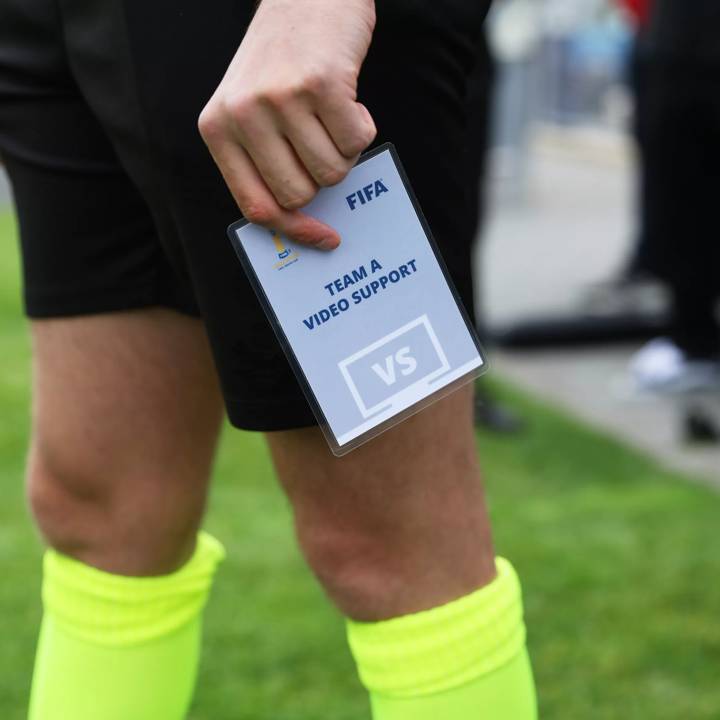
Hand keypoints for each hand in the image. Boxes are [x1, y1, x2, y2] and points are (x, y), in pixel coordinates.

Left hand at [199, 0, 376, 249]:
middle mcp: (242, 115)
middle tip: (321, 142)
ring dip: (344, 152)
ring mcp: (279, 98)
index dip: (295, 231)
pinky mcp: (320, 83)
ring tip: (331, 115)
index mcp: (217, 128)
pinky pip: (358, 142)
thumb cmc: (283, 61)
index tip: (326, 238)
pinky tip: (347, 98)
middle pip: (299, 195)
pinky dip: (363, 127)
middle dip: (321, 178)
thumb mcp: (252, 110)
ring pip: (331, 172)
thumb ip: (266, 162)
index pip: (256, 206)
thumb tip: (306, 222)